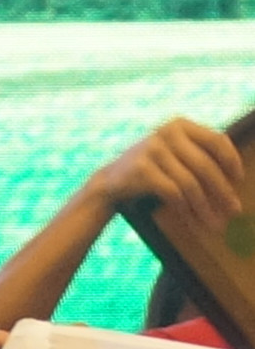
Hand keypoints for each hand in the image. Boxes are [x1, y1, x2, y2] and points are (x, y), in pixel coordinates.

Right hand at [85, 117, 243, 229]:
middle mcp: (166, 132)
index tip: (238, 180)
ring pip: (190, 183)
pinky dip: (186, 210)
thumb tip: (235, 178)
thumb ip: (198, 154)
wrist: (109, 181)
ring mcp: (152, 150)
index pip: (216, 140)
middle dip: (222, 191)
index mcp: (179, 125)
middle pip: (205, 166)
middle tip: (234, 210)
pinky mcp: (141, 169)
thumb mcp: (173, 152)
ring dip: (205, 207)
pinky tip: (193, 221)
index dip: (231, 161)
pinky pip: (173, 193)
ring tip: (214, 223)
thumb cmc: (151, 169)